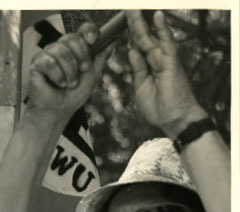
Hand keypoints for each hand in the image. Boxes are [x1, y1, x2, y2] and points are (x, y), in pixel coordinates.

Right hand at [26, 22, 109, 124]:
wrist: (58, 111)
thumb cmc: (72, 96)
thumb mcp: (93, 74)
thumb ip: (101, 57)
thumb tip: (115, 40)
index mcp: (74, 49)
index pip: (82, 31)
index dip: (89, 32)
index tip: (93, 41)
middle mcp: (60, 48)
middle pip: (72, 38)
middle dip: (80, 57)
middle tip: (81, 72)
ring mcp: (47, 55)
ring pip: (61, 51)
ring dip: (69, 71)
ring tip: (68, 83)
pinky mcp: (36, 64)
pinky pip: (49, 62)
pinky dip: (57, 76)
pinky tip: (57, 83)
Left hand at [126, 10, 207, 137]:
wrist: (174, 119)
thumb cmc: (158, 106)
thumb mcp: (140, 86)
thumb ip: (137, 68)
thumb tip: (131, 50)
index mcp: (147, 66)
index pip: (136, 46)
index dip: (127, 35)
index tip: (118, 24)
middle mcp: (156, 59)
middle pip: (141, 38)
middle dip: (132, 24)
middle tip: (125, 10)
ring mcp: (164, 59)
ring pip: (150, 38)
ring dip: (141, 23)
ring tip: (132, 9)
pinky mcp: (171, 62)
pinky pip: (167, 43)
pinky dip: (163, 30)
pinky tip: (157, 16)